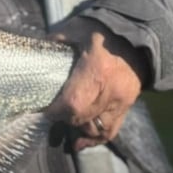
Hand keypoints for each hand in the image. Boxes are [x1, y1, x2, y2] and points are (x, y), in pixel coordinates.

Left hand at [48, 17, 150, 151]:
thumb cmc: (101, 29)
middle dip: (64, 120)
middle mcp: (112, 90)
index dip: (55, 112)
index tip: (41, 111)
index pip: (73, 104)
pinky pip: (112, 130)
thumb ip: (54, 42)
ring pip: (98, 129)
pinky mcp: (129, 105)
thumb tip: (33, 54)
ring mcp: (123, 100)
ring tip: (65, 130)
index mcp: (97, 70)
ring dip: (79, 131)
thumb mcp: (75, 29)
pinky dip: (96, 138)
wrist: (139, 33)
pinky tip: (82, 143)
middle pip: (83, 118)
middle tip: (50, 115)